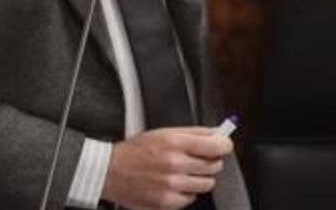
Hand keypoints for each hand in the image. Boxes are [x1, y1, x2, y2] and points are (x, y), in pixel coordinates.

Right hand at [103, 126, 232, 209]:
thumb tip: (217, 134)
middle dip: (211, 161)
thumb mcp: (164, 133)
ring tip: (186, 172)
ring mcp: (171, 185)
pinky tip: (175, 184)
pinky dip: (187, 192)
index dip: (224, 145)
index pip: (216, 146)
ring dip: (200, 177)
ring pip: (206, 184)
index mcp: (175, 143)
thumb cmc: (135, 151)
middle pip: (214, 166)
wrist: (110, 172)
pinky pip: (191, 198)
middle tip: (199, 159)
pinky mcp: (166, 202)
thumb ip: (194, 133)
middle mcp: (174, 164)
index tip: (223, 146)